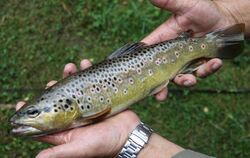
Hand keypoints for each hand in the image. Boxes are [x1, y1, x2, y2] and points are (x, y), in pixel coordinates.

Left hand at [16, 59, 139, 157]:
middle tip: (51, 82)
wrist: (128, 136)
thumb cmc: (104, 145)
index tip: (20, 103)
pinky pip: (90, 82)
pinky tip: (85, 63)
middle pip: (57, 100)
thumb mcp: (80, 148)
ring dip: (70, 76)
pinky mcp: (98, 97)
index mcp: (65, 129)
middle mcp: (73, 117)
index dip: (30, 113)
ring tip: (70, 67)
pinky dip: (87, 71)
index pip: (43, 122)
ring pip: (73, 88)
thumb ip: (59, 152)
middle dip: (52, 89)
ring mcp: (85, 106)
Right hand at [142, 0, 238, 100]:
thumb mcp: (186, 6)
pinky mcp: (202, 64)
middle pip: (162, 73)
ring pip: (181, 77)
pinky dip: (208, 70)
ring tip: (191, 80)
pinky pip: (203, 72)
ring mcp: (187, 61)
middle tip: (159, 96)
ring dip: (185, 82)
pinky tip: (214, 63)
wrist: (225, 18)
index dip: (142, 64)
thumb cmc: (204, 10)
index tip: (136, 76)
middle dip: (160, 87)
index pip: (149, 52)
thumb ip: (169, 3)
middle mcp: (174, 54)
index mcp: (165, 40)